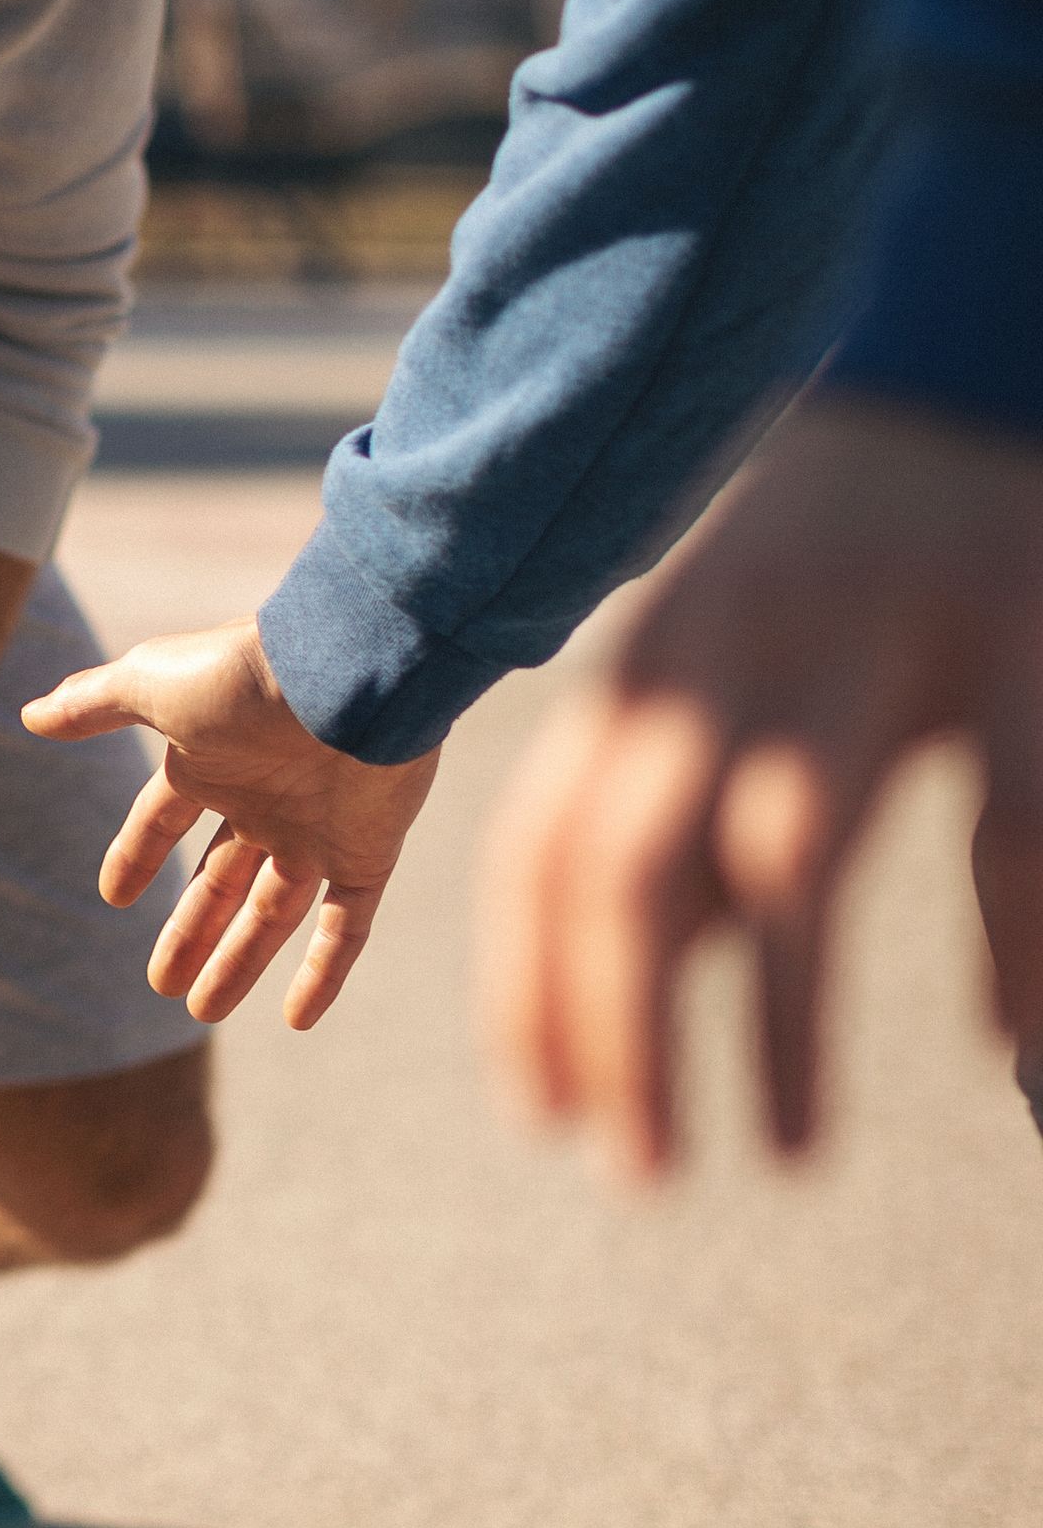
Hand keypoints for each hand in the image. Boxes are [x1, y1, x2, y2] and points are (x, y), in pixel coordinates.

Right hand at [24, 615, 440, 1029]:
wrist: (349, 673)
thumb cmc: (243, 675)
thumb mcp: (150, 684)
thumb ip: (93, 703)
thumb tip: (30, 715)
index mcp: (212, 764)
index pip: (164, 821)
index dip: (137, 856)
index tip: (113, 899)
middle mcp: (262, 803)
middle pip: (217, 883)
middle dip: (188, 932)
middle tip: (161, 985)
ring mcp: (316, 832)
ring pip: (271, 915)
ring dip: (238, 963)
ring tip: (202, 1010)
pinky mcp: (366, 855)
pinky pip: (346, 928)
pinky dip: (324, 973)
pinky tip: (297, 1020)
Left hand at [482, 390, 1042, 1177]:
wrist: (955, 351)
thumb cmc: (836, 543)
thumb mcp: (722, 652)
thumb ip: (679, 787)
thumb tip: (665, 968)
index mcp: (649, 667)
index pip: (546, 853)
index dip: (532, 994)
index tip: (542, 1115)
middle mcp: (732, 659)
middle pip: (630, 869)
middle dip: (616, 1032)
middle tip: (635, 1176)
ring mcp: (871, 643)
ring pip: (791, 859)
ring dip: (779, 1026)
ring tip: (787, 1158)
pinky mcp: (1017, 639)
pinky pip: (1013, 828)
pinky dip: (1014, 952)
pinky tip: (1016, 1050)